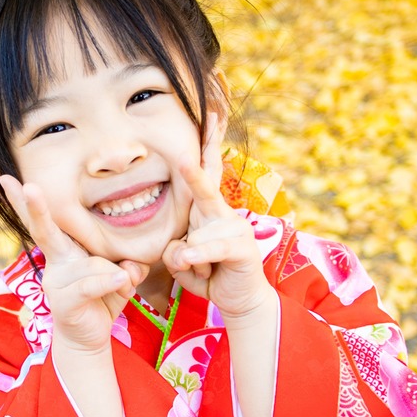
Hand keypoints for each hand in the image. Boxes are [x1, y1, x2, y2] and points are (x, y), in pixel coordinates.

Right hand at [0, 175, 147, 354]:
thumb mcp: (121, 276)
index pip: (47, 221)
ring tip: (120, 288)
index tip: (5, 178)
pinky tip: (122, 282)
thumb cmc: (102, 298)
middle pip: (44, 230)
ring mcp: (56, 282)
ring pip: (93, 264)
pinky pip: (90, 285)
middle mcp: (56, 261)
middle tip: (29, 185)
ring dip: (116, 277)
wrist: (88, 338)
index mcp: (65, 249)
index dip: (25, 201)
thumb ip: (128, 265)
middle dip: (34, 207)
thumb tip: (129, 268)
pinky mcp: (63, 302)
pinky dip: (109, 282)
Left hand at [162, 113, 273, 320]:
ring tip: (197, 270)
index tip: (209, 115)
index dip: (206, 144)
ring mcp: (234, 227)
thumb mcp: (182, 261)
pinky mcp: (242, 247)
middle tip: (210, 117)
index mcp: (206, 210)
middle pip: (209, 177)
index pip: (205, 172)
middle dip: (208, 147)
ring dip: (189, 259)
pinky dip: (198, 258)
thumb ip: (175, 252)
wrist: (240, 300)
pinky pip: (210, 248)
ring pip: (195, 235)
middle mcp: (221, 213)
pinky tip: (191, 262)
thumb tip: (181, 250)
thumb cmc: (209, 274)